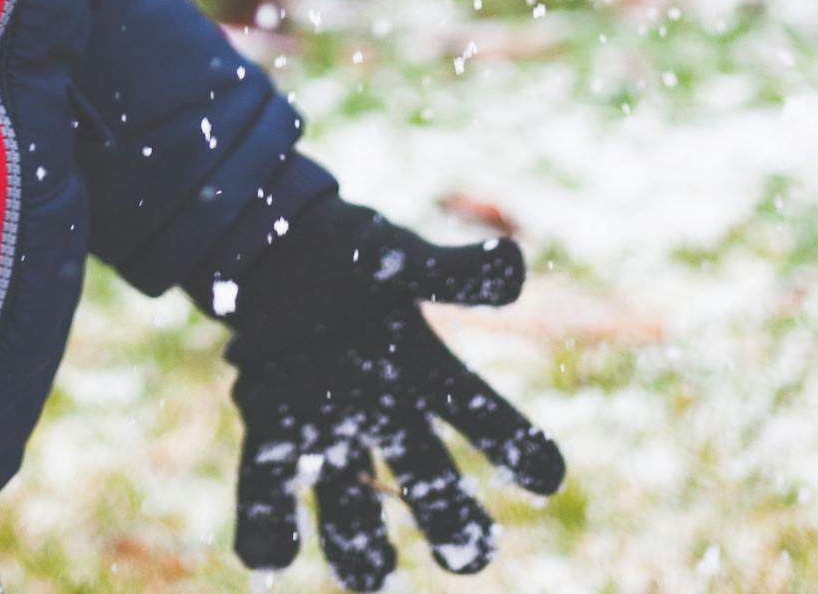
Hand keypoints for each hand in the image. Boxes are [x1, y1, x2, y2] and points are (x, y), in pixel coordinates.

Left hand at [218, 197, 565, 586]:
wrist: (280, 256)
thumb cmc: (353, 260)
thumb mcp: (399, 257)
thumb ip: (451, 270)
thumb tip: (513, 268)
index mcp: (423, 371)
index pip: (480, 415)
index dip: (516, 445)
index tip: (548, 476)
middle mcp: (385, 417)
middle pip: (429, 481)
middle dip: (452, 523)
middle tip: (471, 556)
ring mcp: (328, 433)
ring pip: (354, 508)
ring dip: (361, 546)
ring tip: (371, 575)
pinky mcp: (270, 433)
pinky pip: (270, 489)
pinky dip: (268, 527)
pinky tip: (270, 555)